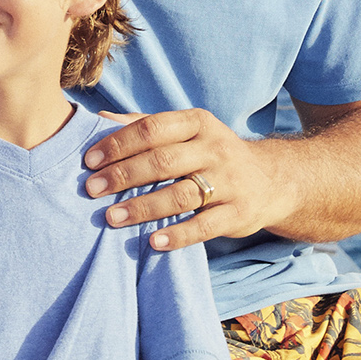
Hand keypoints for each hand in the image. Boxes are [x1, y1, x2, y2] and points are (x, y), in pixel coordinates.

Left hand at [81, 108, 282, 252]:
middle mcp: (215, 149)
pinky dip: (179, 235)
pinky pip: (204, 226)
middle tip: (92, 190)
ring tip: (112, 217)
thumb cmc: (211, 154)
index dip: (119, 144)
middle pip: (163, 161)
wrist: (270, 179)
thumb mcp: (186, 132)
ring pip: (180, 195)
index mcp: (198, 123)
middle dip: (123, 175)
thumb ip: (145, 125)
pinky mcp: (238, 213)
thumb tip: (99, 118)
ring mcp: (229, 182)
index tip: (89, 161)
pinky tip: (154, 242)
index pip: (153, 128)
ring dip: (143, 207)